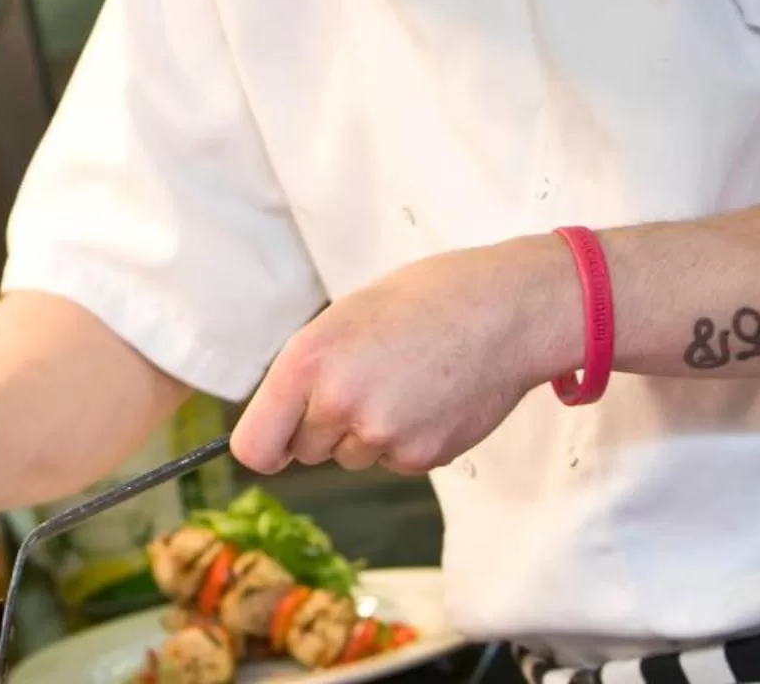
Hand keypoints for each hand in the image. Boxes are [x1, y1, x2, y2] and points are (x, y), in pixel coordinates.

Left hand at [232, 238, 574, 475]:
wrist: (505, 309)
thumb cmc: (425, 300)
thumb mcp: (345, 318)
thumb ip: (309, 371)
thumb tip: (285, 424)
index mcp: (307, 360)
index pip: (254, 447)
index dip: (267, 447)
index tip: (279, 443)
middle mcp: (337, 403)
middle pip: (306, 451)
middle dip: (326, 426)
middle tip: (369, 378)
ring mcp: (380, 436)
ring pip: (351, 456)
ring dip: (368, 432)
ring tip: (406, 380)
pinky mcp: (420, 457)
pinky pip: (394, 460)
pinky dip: (408, 438)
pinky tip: (432, 397)